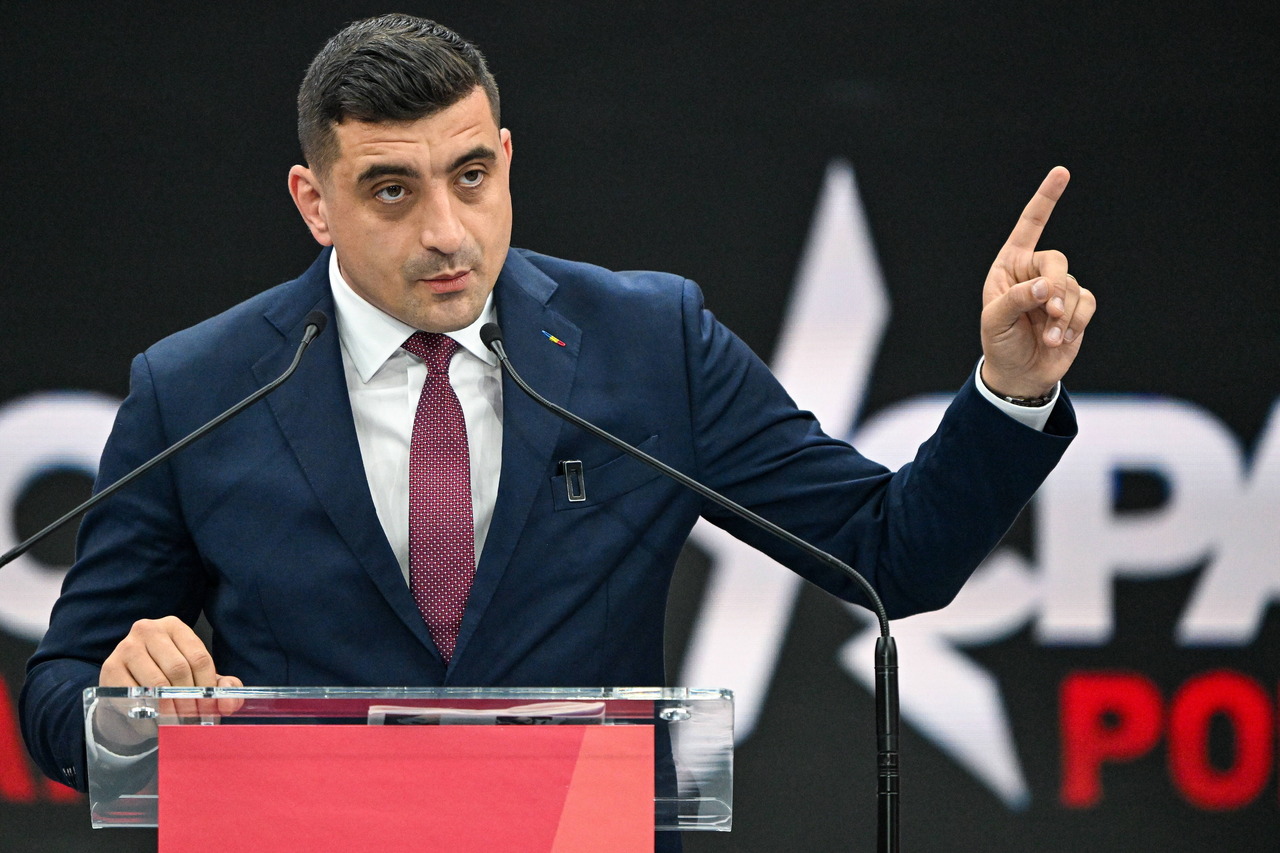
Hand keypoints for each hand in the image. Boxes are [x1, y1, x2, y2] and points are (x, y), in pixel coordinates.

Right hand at [100, 616, 242, 718]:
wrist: (131, 688)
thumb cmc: (169, 678)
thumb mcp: (197, 677)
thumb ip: (220, 686)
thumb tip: (231, 702)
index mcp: (174, 626)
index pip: (199, 658)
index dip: (208, 687)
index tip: (212, 709)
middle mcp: (149, 630)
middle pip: (179, 669)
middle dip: (190, 700)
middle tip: (195, 721)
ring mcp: (126, 647)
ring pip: (157, 682)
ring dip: (171, 708)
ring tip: (179, 723)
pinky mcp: (110, 668)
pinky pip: (134, 694)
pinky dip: (148, 710)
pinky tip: (156, 720)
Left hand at [980, 166, 1095, 397]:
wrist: (1020, 374)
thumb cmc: (999, 344)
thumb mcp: (995, 322)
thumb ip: (1017, 300)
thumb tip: (1046, 286)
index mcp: (1009, 266)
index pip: (1029, 226)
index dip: (1046, 199)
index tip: (1062, 172)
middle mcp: (1034, 272)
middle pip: (1056, 261)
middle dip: (1054, 287)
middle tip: (1048, 311)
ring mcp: (1057, 289)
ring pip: (1072, 286)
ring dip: (1063, 314)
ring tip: (1050, 337)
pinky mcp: (1075, 308)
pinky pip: (1086, 303)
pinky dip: (1076, 322)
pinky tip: (1061, 339)